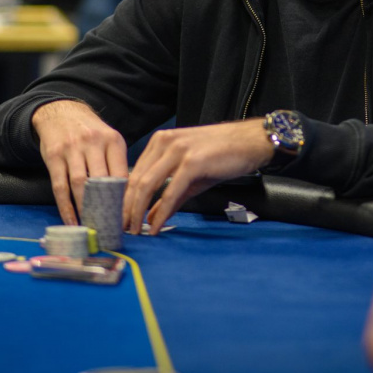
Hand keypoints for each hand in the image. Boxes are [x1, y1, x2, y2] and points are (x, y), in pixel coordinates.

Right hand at [32, 100, 128, 224]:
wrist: (61, 112)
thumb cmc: (90, 133)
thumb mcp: (109, 140)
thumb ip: (117, 163)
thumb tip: (128, 198)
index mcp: (113, 140)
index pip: (121, 174)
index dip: (124, 199)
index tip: (126, 219)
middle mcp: (93, 143)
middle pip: (101, 181)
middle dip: (105, 207)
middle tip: (108, 227)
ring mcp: (72, 149)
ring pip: (80, 185)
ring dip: (85, 209)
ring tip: (91, 227)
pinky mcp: (54, 156)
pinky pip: (60, 187)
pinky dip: (66, 207)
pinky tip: (72, 220)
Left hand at [123, 119, 273, 234]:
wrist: (252, 142)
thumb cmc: (223, 155)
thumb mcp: (191, 175)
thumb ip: (169, 196)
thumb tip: (151, 217)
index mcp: (161, 142)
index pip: (134, 173)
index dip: (124, 199)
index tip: (120, 218)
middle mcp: (164, 143)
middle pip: (135, 180)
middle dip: (126, 208)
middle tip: (122, 229)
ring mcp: (178, 151)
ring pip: (147, 186)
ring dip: (137, 212)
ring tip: (134, 230)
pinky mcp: (192, 162)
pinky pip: (170, 192)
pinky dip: (160, 212)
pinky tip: (155, 226)